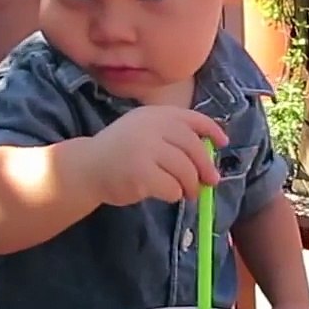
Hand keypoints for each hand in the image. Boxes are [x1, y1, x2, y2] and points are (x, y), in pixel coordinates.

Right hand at [87, 106, 229, 205]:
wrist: (86, 168)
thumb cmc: (119, 152)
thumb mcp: (143, 131)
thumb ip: (171, 136)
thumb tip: (208, 154)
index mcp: (155, 114)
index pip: (192, 119)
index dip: (212, 131)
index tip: (223, 143)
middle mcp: (151, 127)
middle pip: (193, 148)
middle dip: (205, 167)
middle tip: (211, 181)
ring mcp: (145, 149)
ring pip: (185, 170)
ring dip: (191, 185)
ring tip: (188, 193)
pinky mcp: (141, 173)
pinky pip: (172, 187)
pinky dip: (174, 194)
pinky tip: (165, 194)